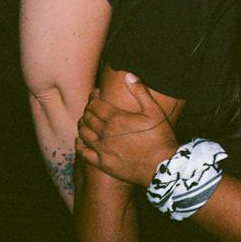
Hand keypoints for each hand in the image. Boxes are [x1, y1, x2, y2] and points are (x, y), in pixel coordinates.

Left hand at [76, 72, 178, 186]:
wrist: (161, 166)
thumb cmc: (160, 137)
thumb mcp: (154, 111)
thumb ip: (140, 91)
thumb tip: (129, 75)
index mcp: (116, 118)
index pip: (95, 104)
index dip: (93, 97)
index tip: (97, 93)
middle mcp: (105, 133)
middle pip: (87, 117)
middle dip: (87, 109)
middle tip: (92, 106)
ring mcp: (102, 149)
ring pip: (83, 133)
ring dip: (82, 124)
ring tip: (86, 120)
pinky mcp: (102, 163)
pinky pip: (83, 152)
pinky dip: (79, 143)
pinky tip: (81, 139)